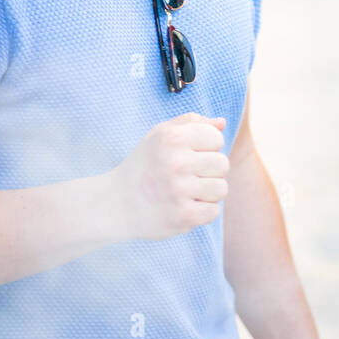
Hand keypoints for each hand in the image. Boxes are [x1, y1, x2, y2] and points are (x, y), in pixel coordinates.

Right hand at [109, 113, 228, 239]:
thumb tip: (222, 123)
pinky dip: (202, 212)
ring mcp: (178, 190)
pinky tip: (184, 206)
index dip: (206, 147)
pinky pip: (213, 211)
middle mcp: (175, 162)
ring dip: (208, 192)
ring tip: (187, 191)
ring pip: (221, 189)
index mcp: (171, 138)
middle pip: (223, 164)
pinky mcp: (182, 216)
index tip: (189, 155)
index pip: (216, 137)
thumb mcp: (160, 135)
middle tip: (187, 176)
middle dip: (209, 171)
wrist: (116, 204)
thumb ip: (191, 123)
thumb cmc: (144, 165)